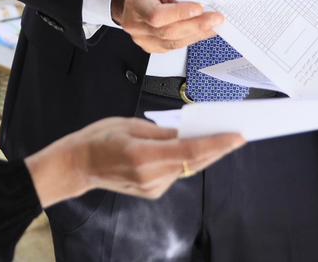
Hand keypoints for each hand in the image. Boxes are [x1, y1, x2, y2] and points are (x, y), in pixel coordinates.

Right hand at [25, 117, 244, 206]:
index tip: (237, 136)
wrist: (78, 165)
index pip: (190, 151)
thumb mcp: (130, 125)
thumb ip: (162, 131)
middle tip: (239, 134)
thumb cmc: (98, 139)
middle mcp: (151, 176)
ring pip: (188, 167)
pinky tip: (190, 147)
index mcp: (144, 156)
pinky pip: (176, 172)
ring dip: (202, 153)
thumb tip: (188, 131)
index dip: (217, 144)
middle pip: (195, 162)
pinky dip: (185, 160)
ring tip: (219, 136)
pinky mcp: (152, 191)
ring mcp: (152, 187)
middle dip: (219, 148)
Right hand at [111, 0, 222, 53]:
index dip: (179, 14)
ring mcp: (143, 39)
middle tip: (215, 18)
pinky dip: (191, 39)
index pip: (157, 15)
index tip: (200, 8)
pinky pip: (174, 47)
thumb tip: (202, 5)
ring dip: (197, 34)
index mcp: (136, 3)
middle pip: (168, 32)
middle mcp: (136, 25)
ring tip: (213, 25)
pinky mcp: (152, 48)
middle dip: (196, 25)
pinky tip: (203, 32)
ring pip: (173, 42)